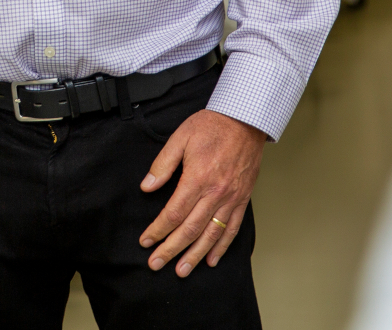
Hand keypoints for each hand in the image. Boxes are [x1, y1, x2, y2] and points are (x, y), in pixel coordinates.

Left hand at [138, 109, 267, 275]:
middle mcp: (216, 193)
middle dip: (171, 249)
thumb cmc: (211, 126)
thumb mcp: (180, 138)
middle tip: (156, 264)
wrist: (245, 119)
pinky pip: (232, 228)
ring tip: (182, 270)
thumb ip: (163, 164)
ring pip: (211, 234)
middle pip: (190, 229)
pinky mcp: (242, 199)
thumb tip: (147, 187)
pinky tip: (212, 259)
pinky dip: (222, 246)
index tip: (146, 241)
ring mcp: (232, 198)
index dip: (158, 230)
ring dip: (195, 255)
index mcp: (198, 178)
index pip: (174, 213)